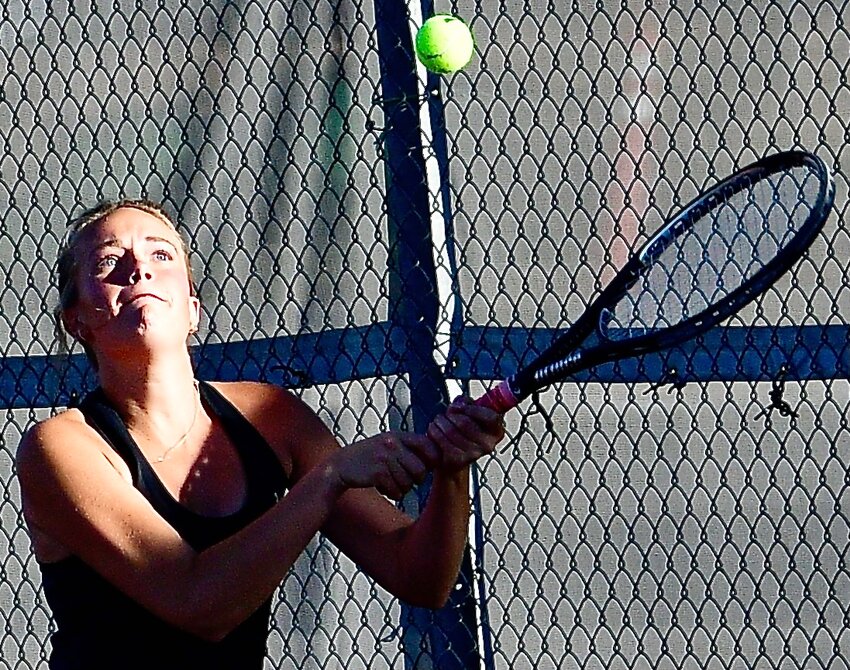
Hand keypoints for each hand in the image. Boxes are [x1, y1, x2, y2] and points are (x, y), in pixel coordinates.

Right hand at [326, 432, 440, 499]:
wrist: (341, 466)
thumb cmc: (371, 457)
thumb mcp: (389, 444)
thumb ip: (410, 447)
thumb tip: (438, 457)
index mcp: (398, 436)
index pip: (427, 445)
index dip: (432, 459)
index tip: (426, 467)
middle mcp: (392, 444)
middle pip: (420, 470)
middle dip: (416, 480)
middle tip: (405, 479)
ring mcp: (384, 457)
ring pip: (408, 483)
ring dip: (402, 488)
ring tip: (390, 482)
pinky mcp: (377, 473)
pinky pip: (397, 491)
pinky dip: (392, 493)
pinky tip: (382, 487)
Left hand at [426, 396, 504, 471]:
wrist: (453, 460)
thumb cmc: (462, 433)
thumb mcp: (468, 414)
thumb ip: (467, 403)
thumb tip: (461, 402)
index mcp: (496, 431)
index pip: (491, 417)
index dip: (473, 409)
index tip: (461, 406)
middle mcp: (487, 445)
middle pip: (465, 422)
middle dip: (450, 414)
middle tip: (445, 415)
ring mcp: (473, 454)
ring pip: (450, 430)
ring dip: (439, 422)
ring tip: (437, 422)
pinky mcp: (457, 460)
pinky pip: (441, 440)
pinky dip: (433, 432)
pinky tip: (433, 432)